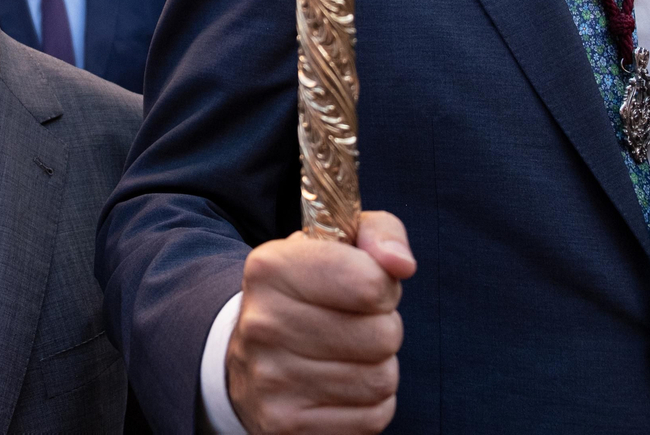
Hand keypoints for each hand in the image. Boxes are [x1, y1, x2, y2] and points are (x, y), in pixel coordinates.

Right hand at [226, 212, 415, 434]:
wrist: (248, 356)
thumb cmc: (308, 291)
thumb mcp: (337, 245)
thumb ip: (380, 234)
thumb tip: (401, 264)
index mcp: (272, 268)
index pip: (371, 282)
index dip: (383, 286)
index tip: (365, 287)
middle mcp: (264, 323)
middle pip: (383, 335)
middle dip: (384, 329)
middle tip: (357, 324)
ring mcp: (271, 379)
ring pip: (380, 380)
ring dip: (378, 368)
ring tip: (347, 355)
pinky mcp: (284, 424)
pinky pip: (371, 418)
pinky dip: (368, 404)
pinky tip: (339, 386)